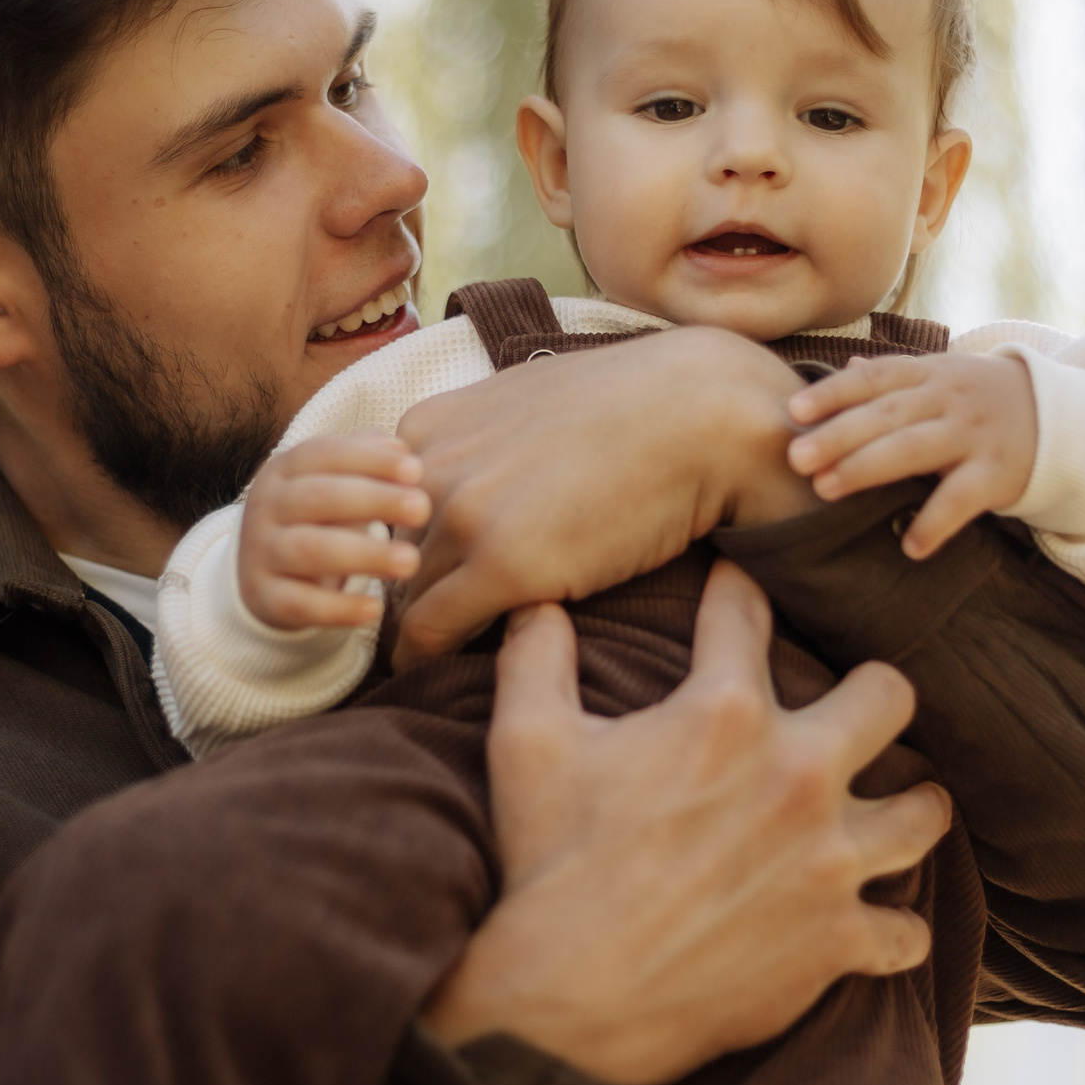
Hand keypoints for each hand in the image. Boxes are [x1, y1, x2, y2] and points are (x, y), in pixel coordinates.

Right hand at [236, 434, 431, 629]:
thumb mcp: (331, 481)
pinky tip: (376, 609)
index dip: (370, 459)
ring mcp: (260, 553)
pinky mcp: (265, 598)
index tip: (417, 470)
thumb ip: (365, 459)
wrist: (261, 572)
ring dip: (364, 554)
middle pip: (318, 497)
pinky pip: (300, 604)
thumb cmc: (317, 516)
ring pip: (310, 550)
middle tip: (422, 509)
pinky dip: (338, 608)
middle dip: (374, 500)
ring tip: (411, 561)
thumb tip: (400, 448)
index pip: (325, 454)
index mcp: (283, 469)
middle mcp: (265, 507)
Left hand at [392, 326, 814, 664]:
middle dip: (405, 597)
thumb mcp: (525, 405)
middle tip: (423, 636)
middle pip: (391, 558)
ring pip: (407, 597)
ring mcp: (464, 514)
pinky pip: (431, 632)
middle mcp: (432, 466)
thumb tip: (471, 483)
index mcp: (429, 426)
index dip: (402, 553)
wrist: (699, 416)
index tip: (416, 584)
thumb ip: (479, 442)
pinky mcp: (503, 565)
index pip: (384, 511)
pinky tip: (434, 678)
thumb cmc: (630, 410)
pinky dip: (423, 660)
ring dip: (420, 632)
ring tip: (434, 664)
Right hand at [422, 561, 951, 1084]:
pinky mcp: (838, 941)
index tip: (736, 595)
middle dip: (870, 696)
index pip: (748, 617)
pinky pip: (908, 933)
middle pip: (890, 697)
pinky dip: (890, 931)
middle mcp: (797, 775)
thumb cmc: (546, 863)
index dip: (736, 594)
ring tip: (886, 813)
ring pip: (925, 814)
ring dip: (905, 810)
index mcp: (724, 713)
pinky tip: (867, 923)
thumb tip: (536, 604)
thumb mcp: (525, 743)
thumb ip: (534, 657)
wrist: (567, 1001)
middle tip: (847, 714)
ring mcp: (828, 862)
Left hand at [784, 352, 1036, 559]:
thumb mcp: (944, 377)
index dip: (833, 392)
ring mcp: (975, 434)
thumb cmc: (981, 399)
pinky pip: (962, 498)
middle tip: (795, 458)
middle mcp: (950, 397)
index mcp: (930, 371)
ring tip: (825, 491)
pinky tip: (908, 546)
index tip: (793, 411)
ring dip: (867, 469)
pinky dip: (935, 522)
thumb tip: (846, 368)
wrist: (1060, 417)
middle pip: (886, 414)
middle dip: (837, 435)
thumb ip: (895, 377)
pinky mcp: (1000, 472)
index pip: (875, 377)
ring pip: (914, 449)